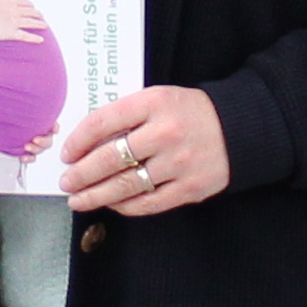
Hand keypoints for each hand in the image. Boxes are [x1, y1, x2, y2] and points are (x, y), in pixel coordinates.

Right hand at [0, 0, 46, 47]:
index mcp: (9, 0)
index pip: (24, 2)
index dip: (29, 4)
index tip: (32, 6)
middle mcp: (15, 10)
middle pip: (30, 12)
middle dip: (37, 14)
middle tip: (41, 16)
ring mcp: (14, 22)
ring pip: (31, 23)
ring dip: (39, 24)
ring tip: (45, 25)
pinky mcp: (11, 33)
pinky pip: (26, 36)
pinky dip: (34, 38)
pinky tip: (41, 39)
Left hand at [62, 85, 230, 217]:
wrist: (240, 128)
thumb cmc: (189, 113)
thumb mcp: (158, 100)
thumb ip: (127, 117)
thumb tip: (85, 145)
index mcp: (154, 103)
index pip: (103, 122)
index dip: (78, 141)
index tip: (66, 153)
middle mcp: (166, 132)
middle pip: (110, 158)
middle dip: (81, 174)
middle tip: (66, 181)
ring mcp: (179, 163)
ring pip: (126, 185)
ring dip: (96, 195)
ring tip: (78, 200)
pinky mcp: (190, 188)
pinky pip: (148, 203)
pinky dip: (125, 206)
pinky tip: (111, 204)